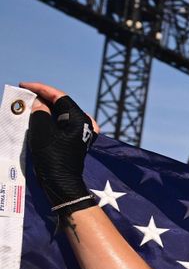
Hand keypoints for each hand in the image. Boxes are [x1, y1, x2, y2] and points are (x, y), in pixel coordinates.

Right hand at [19, 81, 99, 213]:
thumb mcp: (42, 131)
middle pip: (61, 104)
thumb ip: (39, 112)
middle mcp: (84, 123)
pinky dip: (49, 119)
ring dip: (44, 108)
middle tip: (24, 94)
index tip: (24, 85)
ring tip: (28, 104)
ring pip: (61, 113)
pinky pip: (61, 123)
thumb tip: (40, 104)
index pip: (59, 96)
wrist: (62, 183)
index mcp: (80, 118)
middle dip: (42, 98)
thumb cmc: (53, 157)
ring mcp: (81, 132)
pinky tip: (38, 117)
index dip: (41, 88)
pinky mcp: (76, 140)